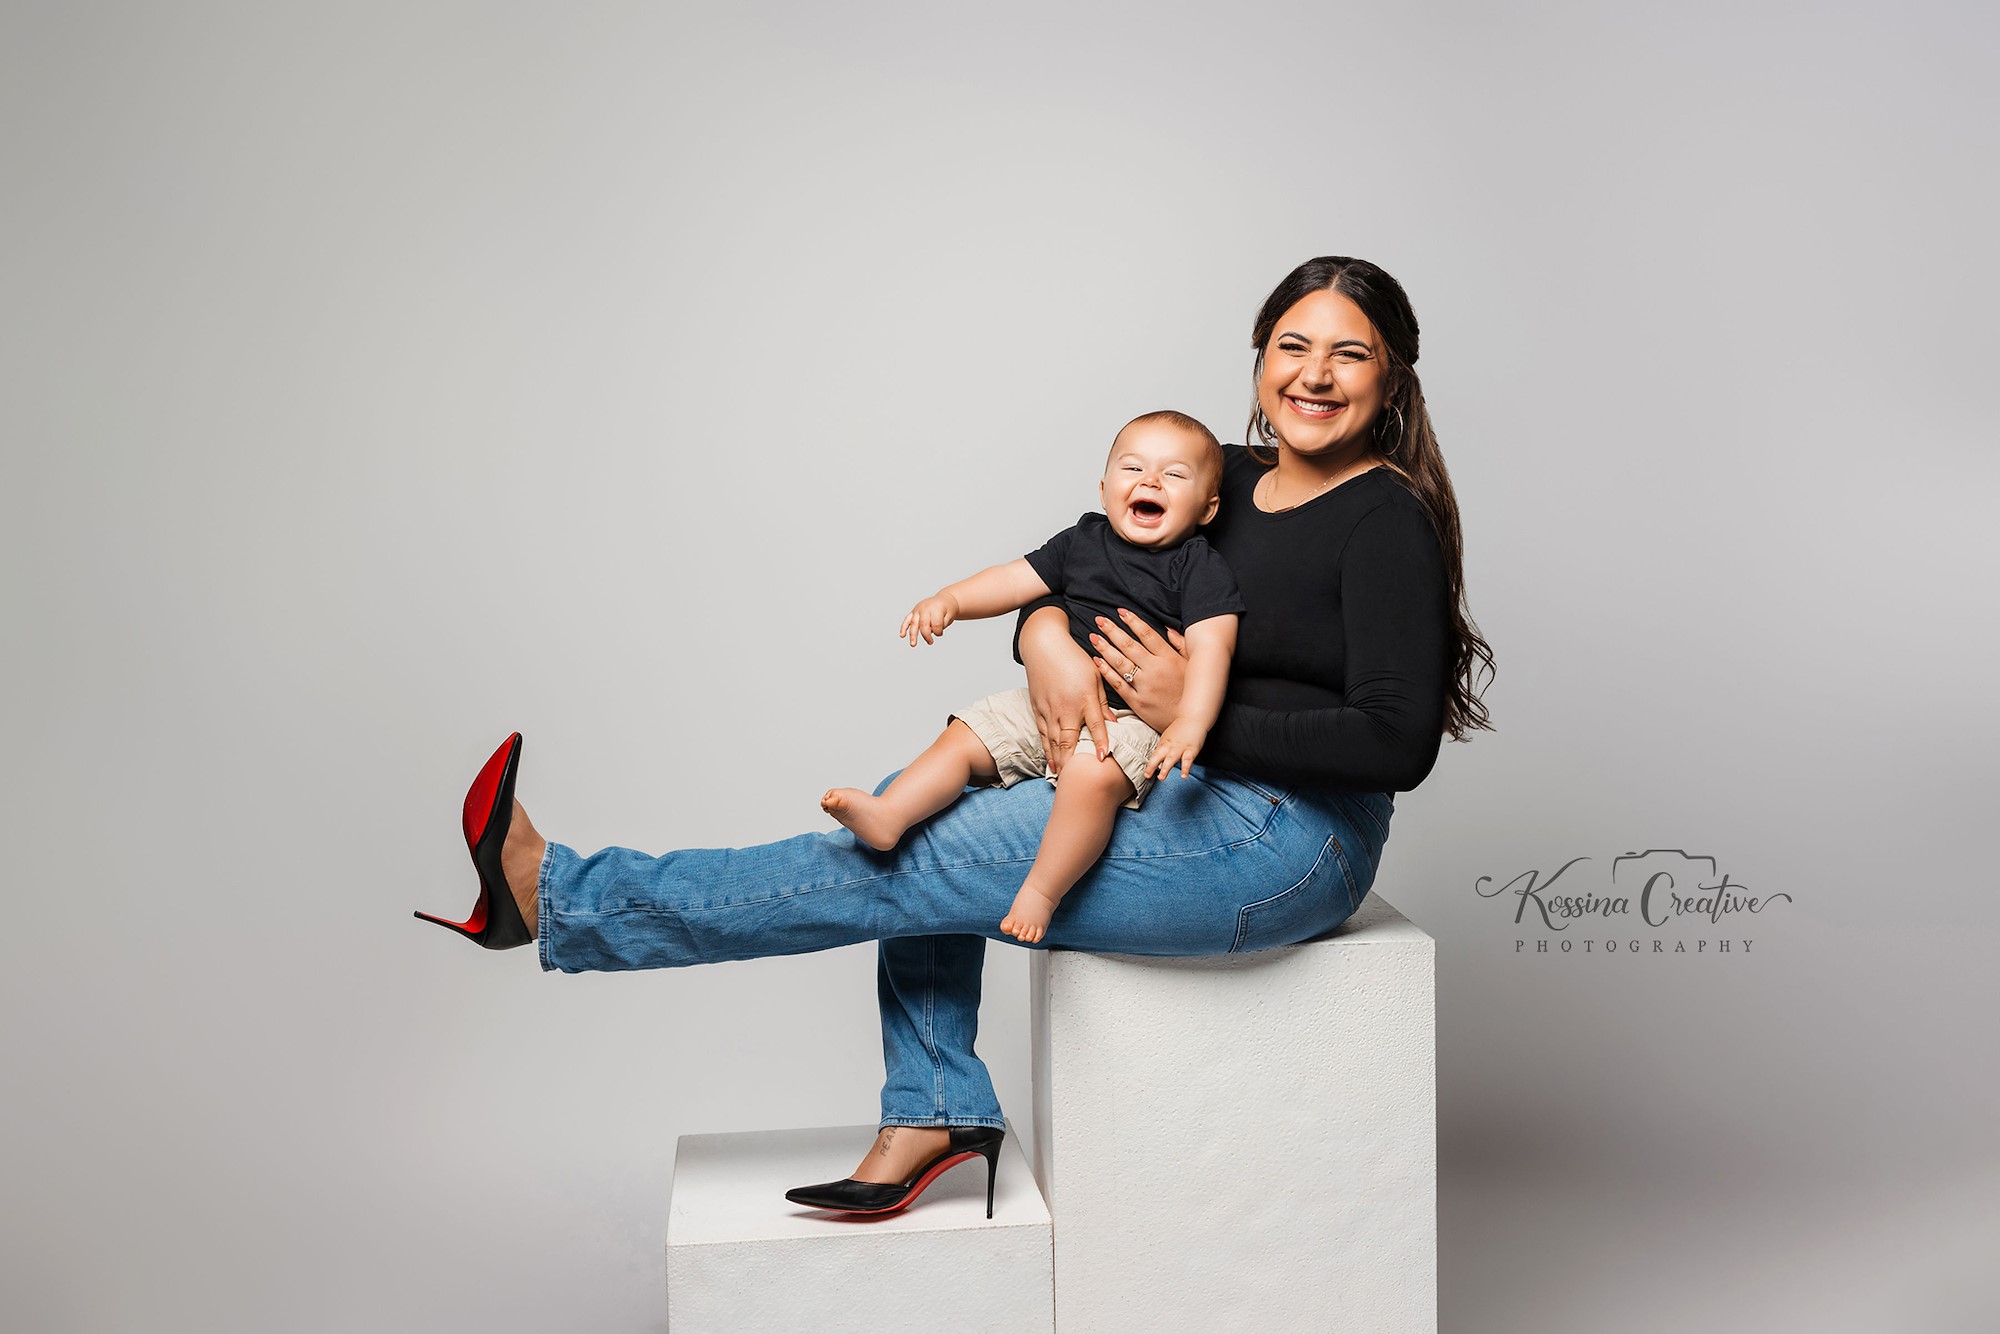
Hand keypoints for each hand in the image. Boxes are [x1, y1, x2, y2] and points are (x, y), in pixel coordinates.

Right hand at [900, 594, 957, 645]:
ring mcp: (918, 609)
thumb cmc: (947, 610)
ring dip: (913, 635)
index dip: (938, 632)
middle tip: (930, 642)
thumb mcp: (950, 617)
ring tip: (913, 644)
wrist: (943, 600)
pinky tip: (902, 635)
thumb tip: (930, 631)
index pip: (935, 624)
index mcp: (936, 608)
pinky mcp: (913, 612)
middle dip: (926, 635)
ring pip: (913, 623)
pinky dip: (903, 627)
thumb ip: (942, 624)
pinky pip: (907, 620)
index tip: (940, 634)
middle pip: (923, 624)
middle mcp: (925, 608)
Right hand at [1020, 606, 1111, 775]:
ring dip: (1058, 760)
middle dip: (1072, 761)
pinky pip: (1043, 734)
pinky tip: (1051, 761)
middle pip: (1068, 739)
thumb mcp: (1094, 676)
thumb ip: (1102, 703)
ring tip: (1063, 777)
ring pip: (1053, 740)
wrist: (1043, 645)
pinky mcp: (1037, 708)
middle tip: (1075, 780)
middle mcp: (1064, 706)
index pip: (1093, 725)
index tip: (1102, 759)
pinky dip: (1047, 749)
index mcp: (1083, 697)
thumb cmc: (1072, 658)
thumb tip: (1113, 724)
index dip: (1099, 742)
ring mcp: (1048, 709)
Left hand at [1089, 608, 1187, 731]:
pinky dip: (1107, 672)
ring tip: (1094, 636)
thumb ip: (1180, 644)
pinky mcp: (1137, 702)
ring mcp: (1145, 686)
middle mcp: (1155, 670)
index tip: (1121, 612)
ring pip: (1121, 663)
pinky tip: (1097, 661)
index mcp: (1169, 659)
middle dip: (1112, 631)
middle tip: (1099, 620)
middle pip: (1129, 646)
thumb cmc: (1191, 691)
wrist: (1189, 722)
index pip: (1147, 634)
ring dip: (1105, 648)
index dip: (1133, 621)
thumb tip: (1168, 628)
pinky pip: (1118, 684)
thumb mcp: (1192, 665)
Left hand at [1146, 719, 1206, 780]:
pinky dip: (1185, 768)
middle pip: (1159, 757)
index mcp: (1164, 744)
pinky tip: (1184, 776)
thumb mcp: (1168, 738)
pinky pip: (1187, 760)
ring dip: (1165, 768)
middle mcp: (1170, 746)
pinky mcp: (1191, 750)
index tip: (1146, 775)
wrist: (1193, 717)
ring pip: (1171, 759)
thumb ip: (1163, 749)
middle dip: (1152, 766)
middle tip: (1147, 776)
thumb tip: (1158, 761)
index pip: (1154, 756)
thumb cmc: (1180, 729)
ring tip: (1161, 778)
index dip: (1149, 766)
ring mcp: (1180, 748)